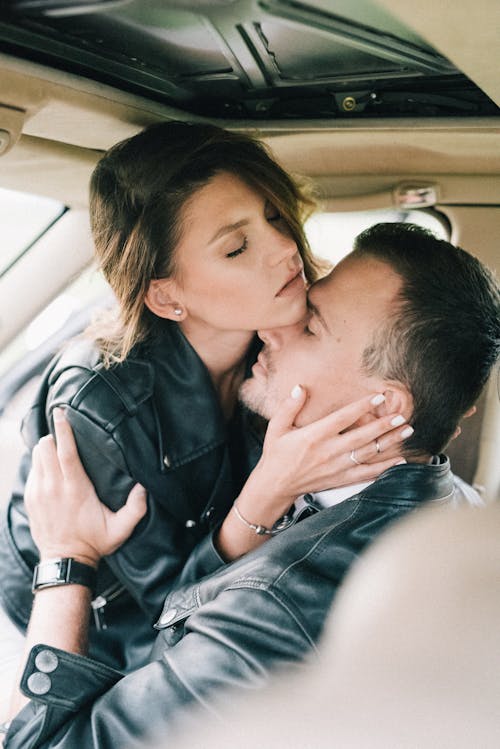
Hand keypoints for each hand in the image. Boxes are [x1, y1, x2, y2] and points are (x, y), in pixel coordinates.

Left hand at [25, 408, 146, 565]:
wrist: (65, 561)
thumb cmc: (94, 543)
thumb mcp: (120, 529)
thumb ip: (135, 509)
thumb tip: (144, 487)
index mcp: (75, 489)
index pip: (65, 451)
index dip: (63, 430)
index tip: (61, 412)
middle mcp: (54, 487)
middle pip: (46, 448)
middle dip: (54, 436)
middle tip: (64, 430)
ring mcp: (39, 493)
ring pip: (37, 456)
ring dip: (46, 449)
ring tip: (58, 447)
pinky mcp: (30, 498)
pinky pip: (33, 470)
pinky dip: (40, 463)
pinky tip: (50, 465)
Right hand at [216, 387, 409, 561]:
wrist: (275, 485)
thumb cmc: (276, 454)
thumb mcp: (276, 427)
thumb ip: (289, 407)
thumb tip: (300, 388)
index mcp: (314, 435)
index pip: (343, 418)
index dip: (362, 407)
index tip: (378, 398)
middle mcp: (329, 451)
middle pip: (363, 436)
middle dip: (384, 425)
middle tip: (401, 416)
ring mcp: (337, 467)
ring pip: (369, 454)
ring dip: (389, 442)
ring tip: (406, 432)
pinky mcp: (340, 479)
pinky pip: (367, 474)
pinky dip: (385, 468)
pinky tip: (399, 461)